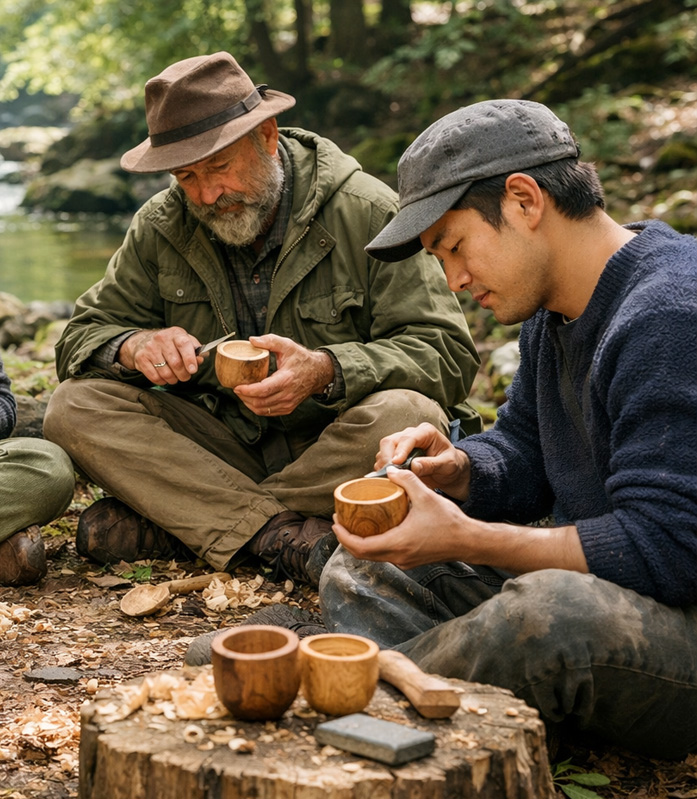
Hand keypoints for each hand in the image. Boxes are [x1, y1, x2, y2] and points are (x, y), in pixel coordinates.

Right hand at [117, 327, 201, 384]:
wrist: (143, 341)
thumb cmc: (170, 344)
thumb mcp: (184, 341)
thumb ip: (195, 350)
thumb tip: (200, 359)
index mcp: (175, 333)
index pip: (184, 345)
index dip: (189, 359)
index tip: (193, 370)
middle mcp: (161, 338)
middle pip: (176, 363)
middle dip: (184, 374)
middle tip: (185, 376)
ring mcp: (150, 348)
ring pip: (165, 372)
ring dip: (173, 379)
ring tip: (175, 377)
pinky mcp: (141, 358)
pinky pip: (154, 377)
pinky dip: (162, 381)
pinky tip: (164, 377)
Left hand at [234, 334, 333, 416]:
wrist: (319, 372)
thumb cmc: (302, 359)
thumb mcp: (287, 345)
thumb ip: (270, 341)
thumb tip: (252, 340)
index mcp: (286, 379)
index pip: (263, 390)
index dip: (247, 391)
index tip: (237, 387)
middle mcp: (287, 394)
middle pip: (260, 402)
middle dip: (244, 397)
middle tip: (236, 389)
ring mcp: (288, 403)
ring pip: (263, 410)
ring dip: (249, 404)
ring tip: (242, 394)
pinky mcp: (288, 408)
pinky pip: (269, 412)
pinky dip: (257, 408)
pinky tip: (252, 399)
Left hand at [332, 469, 472, 569]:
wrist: (468, 541)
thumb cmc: (449, 522)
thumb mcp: (425, 496)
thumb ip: (407, 480)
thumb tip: (391, 470)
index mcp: (397, 543)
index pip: (360, 546)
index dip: (343, 536)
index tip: (335, 522)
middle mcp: (398, 557)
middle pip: (362, 554)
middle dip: (347, 539)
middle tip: (339, 521)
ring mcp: (404, 561)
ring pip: (374, 556)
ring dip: (360, 543)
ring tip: (354, 524)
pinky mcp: (410, 560)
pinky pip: (385, 555)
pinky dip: (374, 545)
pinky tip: (375, 529)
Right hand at [374, 423, 470, 499]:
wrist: (449, 471)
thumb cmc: (451, 465)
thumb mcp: (447, 465)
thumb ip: (431, 464)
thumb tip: (413, 466)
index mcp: (426, 432)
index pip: (408, 438)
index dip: (401, 450)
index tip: (396, 463)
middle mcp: (411, 435)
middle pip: (390, 441)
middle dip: (387, 457)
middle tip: (390, 473)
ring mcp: (401, 444)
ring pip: (384, 450)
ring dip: (384, 465)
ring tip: (390, 478)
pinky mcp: (396, 455)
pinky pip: (384, 460)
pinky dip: (384, 470)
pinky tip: (390, 479)